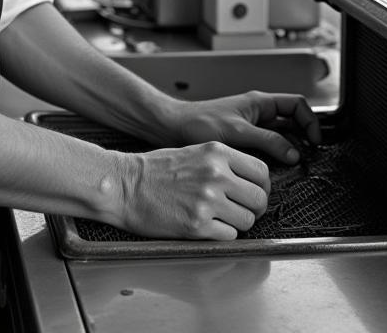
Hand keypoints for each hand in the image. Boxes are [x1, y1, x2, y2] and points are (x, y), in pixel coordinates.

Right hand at [114, 141, 270, 239]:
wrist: (124, 184)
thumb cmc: (156, 169)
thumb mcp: (194, 151)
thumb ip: (223, 162)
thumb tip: (250, 181)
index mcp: (216, 152)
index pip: (262, 171)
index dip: (261, 186)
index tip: (253, 192)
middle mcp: (215, 174)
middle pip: (259, 198)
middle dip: (254, 208)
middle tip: (241, 210)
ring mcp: (207, 200)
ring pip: (247, 220)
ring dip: (237, 223)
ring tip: (218, 218)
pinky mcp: (196, 225)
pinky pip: (229, 236)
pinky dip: (221, 234)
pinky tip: (205, 225)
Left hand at [166, 92, 320, 165]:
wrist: (175, 128)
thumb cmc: (200, 123)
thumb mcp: (238, 132)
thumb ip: (267, 141)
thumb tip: (293, 153)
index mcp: (259, 102)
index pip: (296, 105)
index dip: (310, 121)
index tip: (314, 140)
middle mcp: (257, 112)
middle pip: (292, 121)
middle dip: (303, 136)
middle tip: (309, 156)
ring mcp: (251, 126)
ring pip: (280, 135)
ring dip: (289, 148)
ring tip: (294, 165)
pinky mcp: (243, 140)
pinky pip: (267, 146)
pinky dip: (274, 156)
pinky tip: (273, 170)